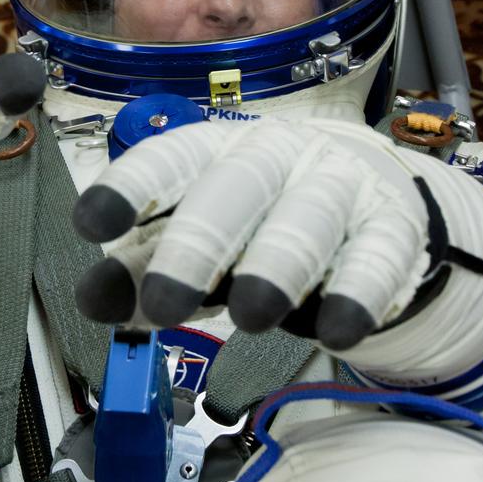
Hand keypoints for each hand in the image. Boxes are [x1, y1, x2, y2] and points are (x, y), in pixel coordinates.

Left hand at [72, 118, 482, 364]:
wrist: (367, 199)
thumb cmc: (258, 220)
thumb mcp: (196, 241)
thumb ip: (144, 269)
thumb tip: (92, 300)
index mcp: (215, 151)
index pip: (167, 159)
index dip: (129, 188)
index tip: (91, 223)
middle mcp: (275, 156)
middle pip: (235, 187)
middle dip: (198, 243)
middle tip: (165, 304)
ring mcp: (337, 184)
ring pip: (308, 216)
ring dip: (278, 264)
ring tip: (251, 317)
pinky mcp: (391, 225)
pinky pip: (378, 254)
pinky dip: (359, 292)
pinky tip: (338, 331)